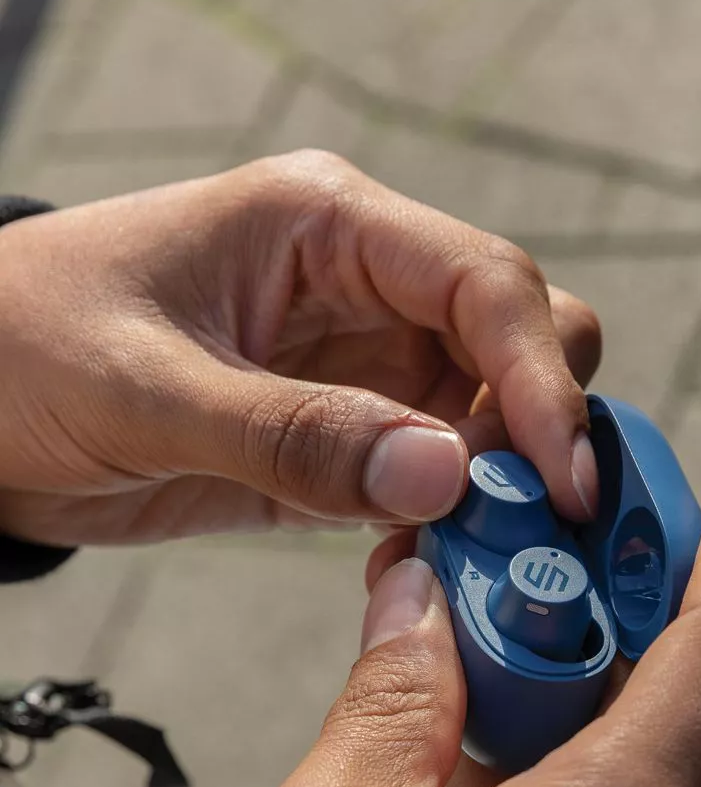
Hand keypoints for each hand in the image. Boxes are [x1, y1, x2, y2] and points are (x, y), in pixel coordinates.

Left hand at [0, 152, 599, 545]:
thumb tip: (450, 478)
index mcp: (328, 222)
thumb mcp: (147, 390)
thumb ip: (295, 436)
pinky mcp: (343, 435)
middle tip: (522, 526)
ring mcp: (361, 364)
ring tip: (478, 560)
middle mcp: (366, 284)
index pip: (486, 282)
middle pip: (521, 334)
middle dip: (539, 424)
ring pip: (491, 411)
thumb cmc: (25, 348)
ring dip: (503, 484)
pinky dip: (454, 520)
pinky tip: (431, 564)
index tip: (562, 483)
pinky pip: (435, 473)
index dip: (541, 379)